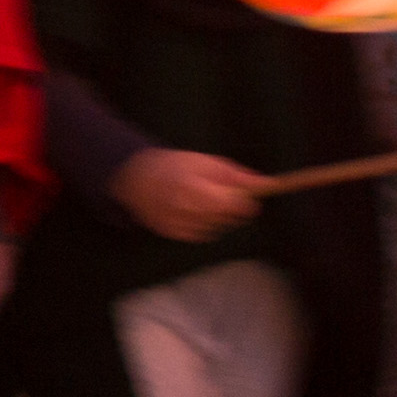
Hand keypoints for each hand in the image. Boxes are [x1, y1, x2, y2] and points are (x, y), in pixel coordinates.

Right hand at [115, 149, 264, 242]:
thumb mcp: (203, 161)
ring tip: (211, 204)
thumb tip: (263, 182)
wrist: (134, 178)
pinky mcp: (170, 233)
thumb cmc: (172, 165)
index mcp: (191, 187)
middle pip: (223, 219)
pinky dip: (206, 226)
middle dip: (235, 212)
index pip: (229, 205)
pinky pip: (200, 235)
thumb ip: (233, 173)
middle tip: (233, 201)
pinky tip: (199, 214)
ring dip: (221, 220)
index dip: (246, 206)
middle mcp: (182, 208)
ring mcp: (175, 223)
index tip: (254, 203)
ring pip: (214, 229)